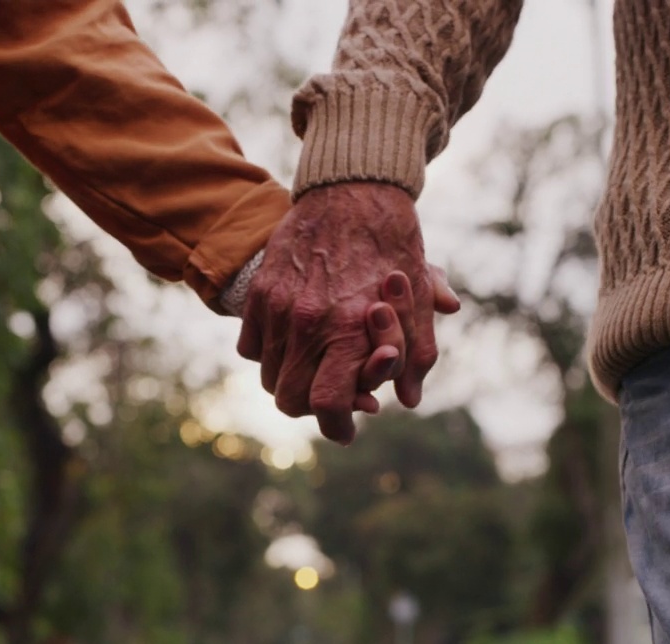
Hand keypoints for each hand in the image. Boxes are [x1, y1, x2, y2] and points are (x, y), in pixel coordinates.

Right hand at [237, 182, 439, 444]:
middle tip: (332, 397)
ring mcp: (278, 307)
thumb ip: (418, 351)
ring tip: (317, 366)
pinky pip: (251, 347)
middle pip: (291, 400)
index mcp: (349, 328)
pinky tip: (295, 343)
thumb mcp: (417, 297)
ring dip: (292, 381)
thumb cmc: (394, 243)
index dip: (338, 426)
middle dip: (313, 408)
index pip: (328, 404)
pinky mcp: (261, 292)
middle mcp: (308, 322)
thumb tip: (409, 399)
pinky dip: (271, 354)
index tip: (346, 429)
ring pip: (270, 375)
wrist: (353, 188)